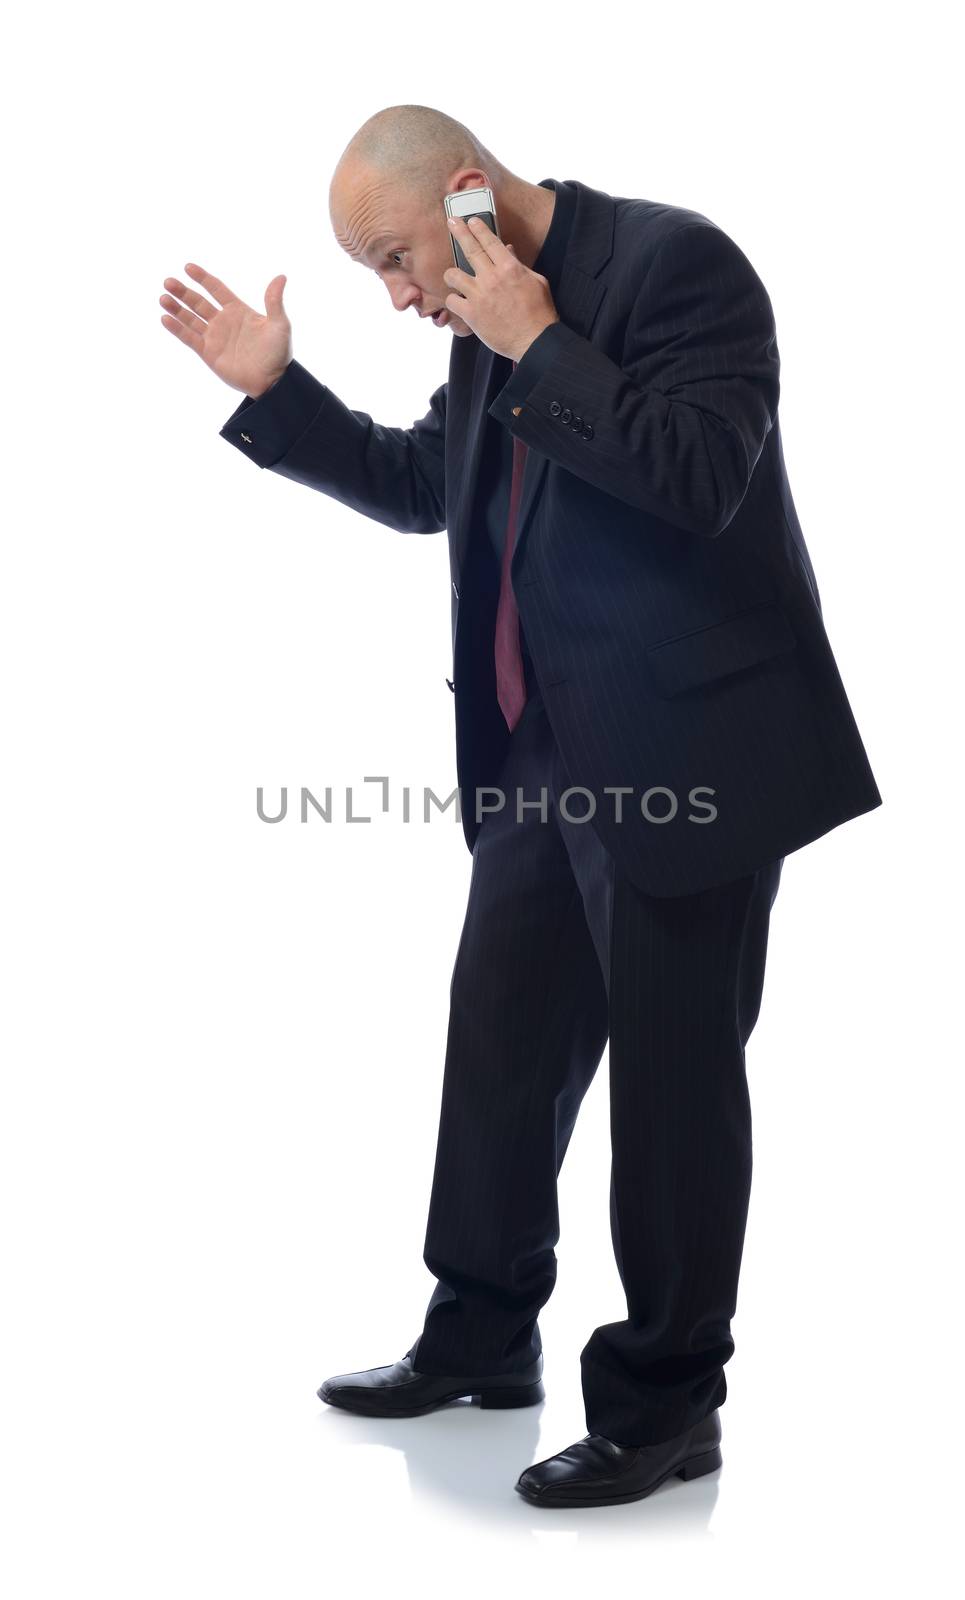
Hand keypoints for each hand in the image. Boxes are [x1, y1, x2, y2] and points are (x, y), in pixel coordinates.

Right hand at [159, 265, 292, 396]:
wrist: (272, 381)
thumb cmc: (278, 353)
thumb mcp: (280, 324)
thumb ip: (274, 301)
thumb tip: (281, 277)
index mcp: (238, 310)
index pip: (216, 289)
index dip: (202, 278)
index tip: (188, 267)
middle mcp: (223, 321)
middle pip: (198, 302)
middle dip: (183, 292)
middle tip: (168, 282)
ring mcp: (214, 337)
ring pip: (190, 318)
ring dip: (176, 308)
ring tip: (163, 298)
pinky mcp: (208, 353)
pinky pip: (189, 338)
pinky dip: (177, 329)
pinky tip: (165, 318)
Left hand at [444, 216, 559, 360]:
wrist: (535, 341)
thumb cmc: (539, 313)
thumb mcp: (537, 282)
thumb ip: (520, 265)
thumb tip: (508, 250)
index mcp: (509, 268)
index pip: (490, 241)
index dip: (479, 228)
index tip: (471, 220)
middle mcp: (492, 278)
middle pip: (470, 249)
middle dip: (459, 232)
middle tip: (451, 221)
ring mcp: (479, 296)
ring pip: (453, 275)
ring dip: (451, 274)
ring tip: (453, 277)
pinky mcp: (471, 314)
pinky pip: (452, 300)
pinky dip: (453, 300)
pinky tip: (458, 302)